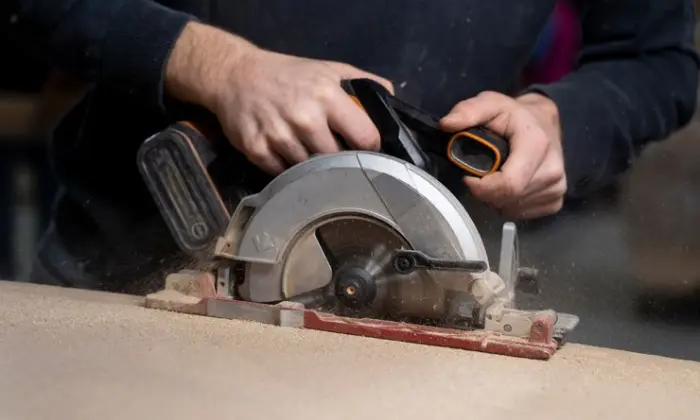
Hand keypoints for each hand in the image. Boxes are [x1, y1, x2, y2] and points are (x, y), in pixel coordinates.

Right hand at [165, 22, 392, 173]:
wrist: (236, 75)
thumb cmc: (289, 74)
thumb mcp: (330, 69)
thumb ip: (363, 84)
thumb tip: (391, 102)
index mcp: (327, 96)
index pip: (365, 138)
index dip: (368, 148)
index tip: (364, 150)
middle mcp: (304, 117)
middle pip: (337, 160)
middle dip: (338, 160)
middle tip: (334, 155)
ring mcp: (279, 136)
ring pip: (309, 171)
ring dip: (312, 168)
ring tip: (308, 154)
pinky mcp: (256, 150)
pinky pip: (283, 173)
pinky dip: (287, 169)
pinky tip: (286, 155)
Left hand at [439, 91, 565, 218]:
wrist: (544, 121)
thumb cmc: (514, 115)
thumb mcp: (490, 104)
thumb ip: (468, 111)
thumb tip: (446, 124)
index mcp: (537, 146)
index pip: (507, 184)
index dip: (481, 187)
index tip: (468, 176)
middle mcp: (552, 170)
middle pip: (507, 199)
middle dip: (485, 192)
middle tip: (480, 175)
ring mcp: (557, 188)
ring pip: (512, 208)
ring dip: (495, 199)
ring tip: (495, 177)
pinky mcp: (556, 201)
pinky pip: (522, 213)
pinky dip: (508, 204)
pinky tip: (508, 186)